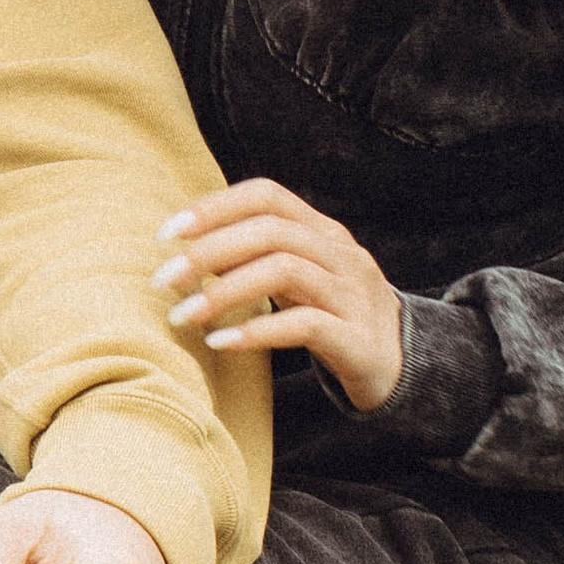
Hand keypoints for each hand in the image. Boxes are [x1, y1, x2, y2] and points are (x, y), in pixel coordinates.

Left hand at [153, 176, 405, 412]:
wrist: (400, 367)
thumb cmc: (333, 318)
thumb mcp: (298, 280)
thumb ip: (255, 259)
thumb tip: (191, 250)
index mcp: (324, 232)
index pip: (267, 195)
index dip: (215, 206)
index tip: (167, 234)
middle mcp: (342, 255)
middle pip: (271, 231)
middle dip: (208, 252)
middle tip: (163, 281)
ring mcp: (354, 295)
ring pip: (285, 271)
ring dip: (224, 293)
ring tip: (183, 317)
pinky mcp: (357, 340)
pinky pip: (305, 325)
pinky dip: (257, 331)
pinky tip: (221, 342)